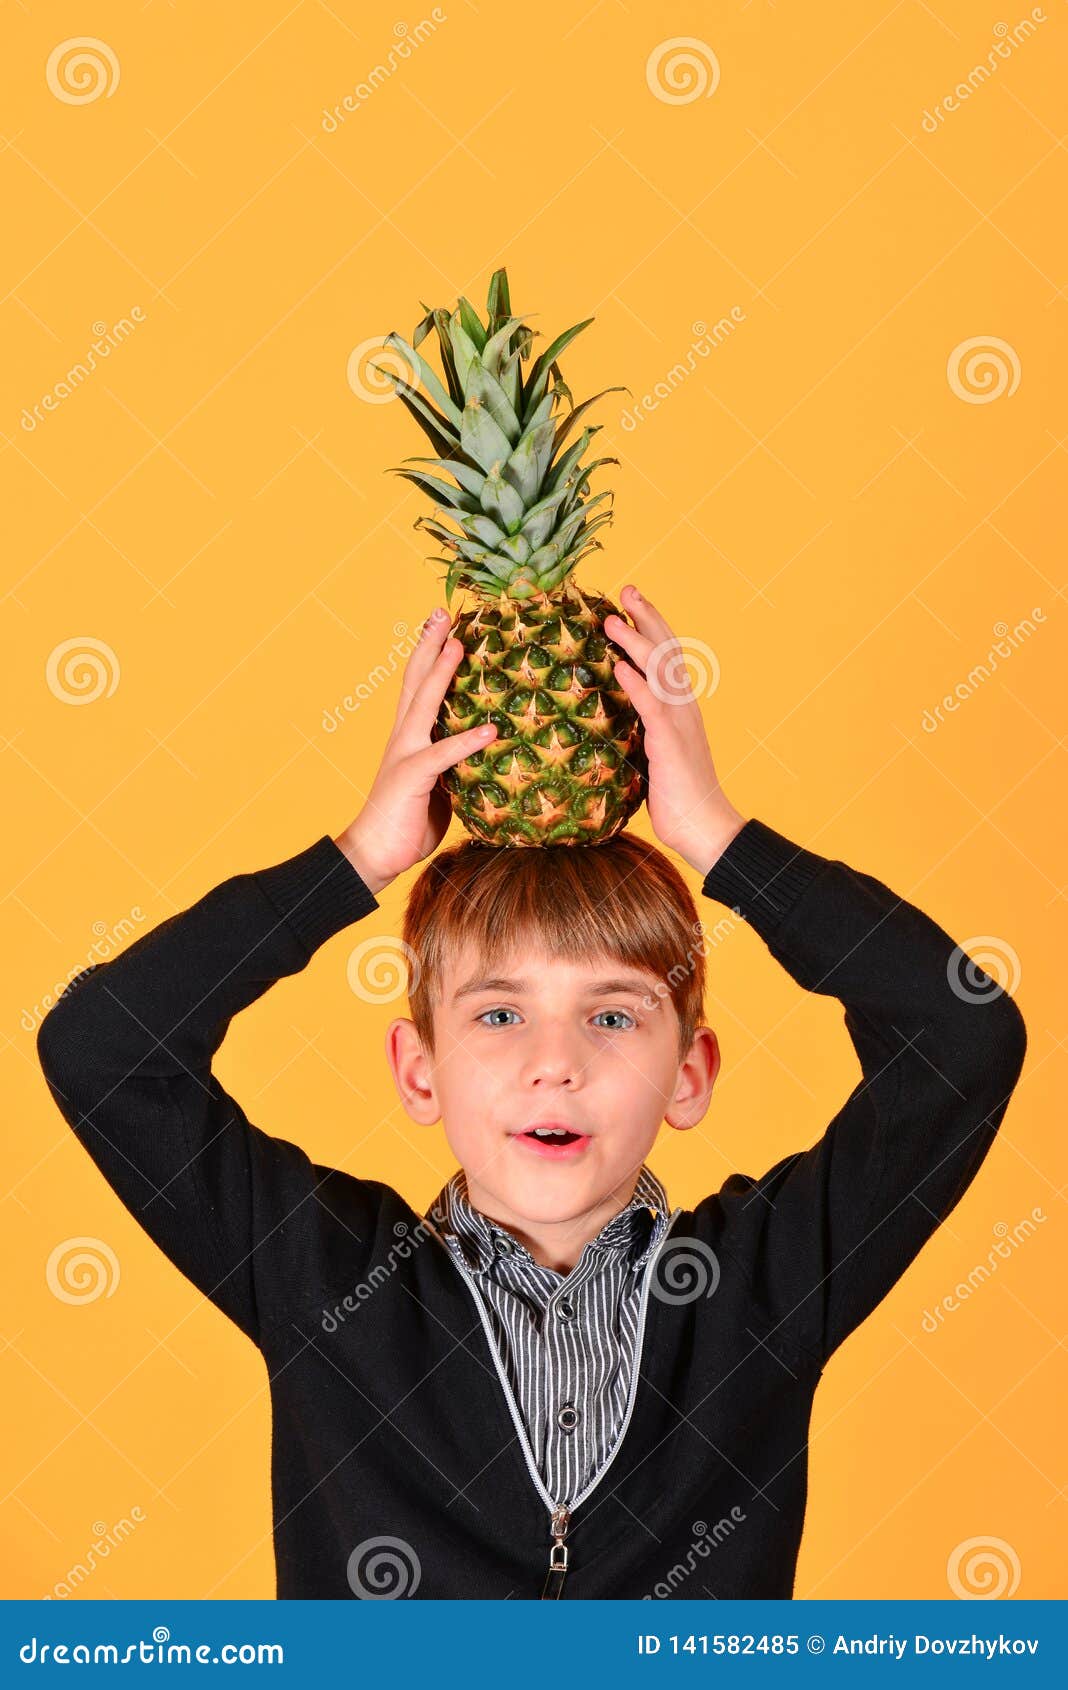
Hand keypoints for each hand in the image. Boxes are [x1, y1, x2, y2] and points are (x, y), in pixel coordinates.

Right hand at [333, 608, 496, 892]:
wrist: (374, 855)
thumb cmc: (408, 823)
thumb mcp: (440, 786)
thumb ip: (457, 764)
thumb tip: (488, 754)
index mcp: (408, 737)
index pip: (418, 686)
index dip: (429, 654)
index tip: (444, 624)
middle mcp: (403, 738)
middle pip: (415, 680)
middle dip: (430, 644)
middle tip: (443, 612)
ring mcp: (404, 755)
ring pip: (423, 704)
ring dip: (441, 673)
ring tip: (460, 645)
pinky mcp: (411, 778)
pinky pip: (442, 755)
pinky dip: (466, 741)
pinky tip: (489, 730)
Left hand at [605, 586, 745, 876]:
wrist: (703, 826)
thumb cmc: (676, 795)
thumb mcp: (654, 752)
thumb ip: (641, 728)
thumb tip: (614, 717)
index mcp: (681, 706)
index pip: (668, 656)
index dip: (650, 626)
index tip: (629, 603)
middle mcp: (684, 706)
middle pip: (667, 651)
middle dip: (645, 618)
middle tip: (625, 590)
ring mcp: (679, 722)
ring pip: (659, 671)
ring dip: (634, 643)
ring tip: (610, 621)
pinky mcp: (670, 743)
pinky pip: (651, 707)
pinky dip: (635, 684)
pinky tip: (618, 668)